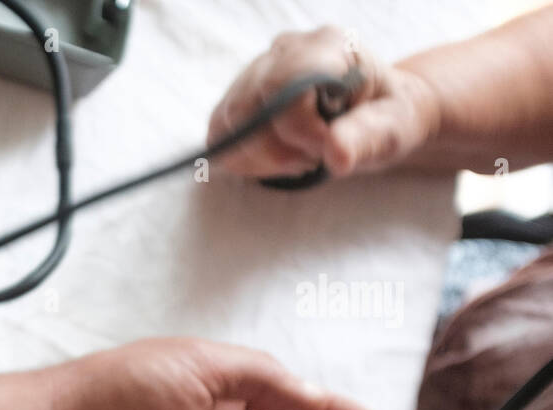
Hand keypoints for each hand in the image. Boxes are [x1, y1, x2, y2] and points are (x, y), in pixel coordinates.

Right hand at [207, 25, 440, 178]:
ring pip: (227, 125)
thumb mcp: (395, 127)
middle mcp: (285, 49)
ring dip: (259, 158)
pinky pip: (219, 135)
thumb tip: (336, 153)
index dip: (297, 131)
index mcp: (328, 45)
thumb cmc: (391, 117)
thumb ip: (368, 136)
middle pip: (247, 108)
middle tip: (312, 158)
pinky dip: (243, 159)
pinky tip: (276, 159)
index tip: (326, 151)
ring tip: (297, 156)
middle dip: (276, 151)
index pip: (284, 86)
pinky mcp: (238, 97)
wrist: (379, 113)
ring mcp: (256, 71)